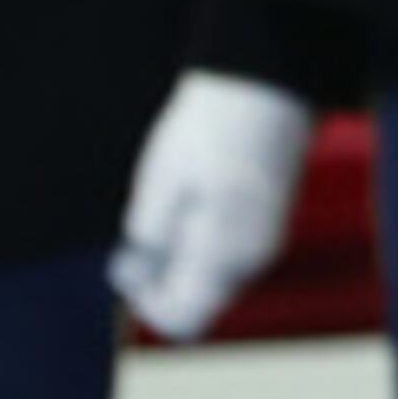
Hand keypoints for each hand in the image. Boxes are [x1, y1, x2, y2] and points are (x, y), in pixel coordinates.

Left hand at [108, 71, 315, 340]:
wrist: (267, 78)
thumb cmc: (209, 126)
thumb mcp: (160, 181)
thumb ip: (148, 237)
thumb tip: (139, 270)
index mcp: (224, 254)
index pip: (182, 320)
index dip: (144, 303)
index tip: (127, 261)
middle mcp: (253, 257)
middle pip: (199, 300)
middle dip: (162, 277)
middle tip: (141, 226)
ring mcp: (267, 237)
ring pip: (213, 275)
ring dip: (182, 256)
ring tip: (168, 200)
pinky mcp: (270, 216)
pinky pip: (229, 251)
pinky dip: (202, 239)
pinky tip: (193, 193)